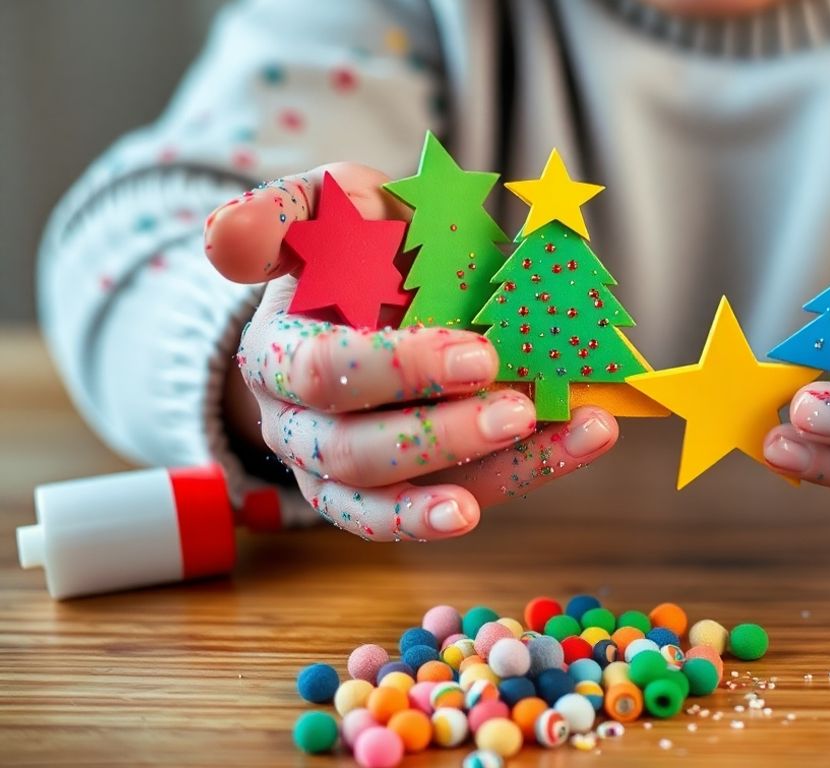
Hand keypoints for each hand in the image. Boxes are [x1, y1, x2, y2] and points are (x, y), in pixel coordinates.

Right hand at [206, 163, 619, 539]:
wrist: (382, 283)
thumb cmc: (358, 242)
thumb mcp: (327, 204)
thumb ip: (283, 212)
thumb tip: (224, 242)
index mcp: (276, 352)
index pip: (323, 374)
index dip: (400, 370)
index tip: (478, 354)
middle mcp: (298, 426)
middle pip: (355, 452)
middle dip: (443, 434)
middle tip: (520, 407)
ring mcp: (343, 474)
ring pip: (398, 502)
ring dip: (488, 474)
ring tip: (558, 433)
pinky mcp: (400, 498)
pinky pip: (455, 502)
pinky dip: (524, 475)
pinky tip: (583, 440)